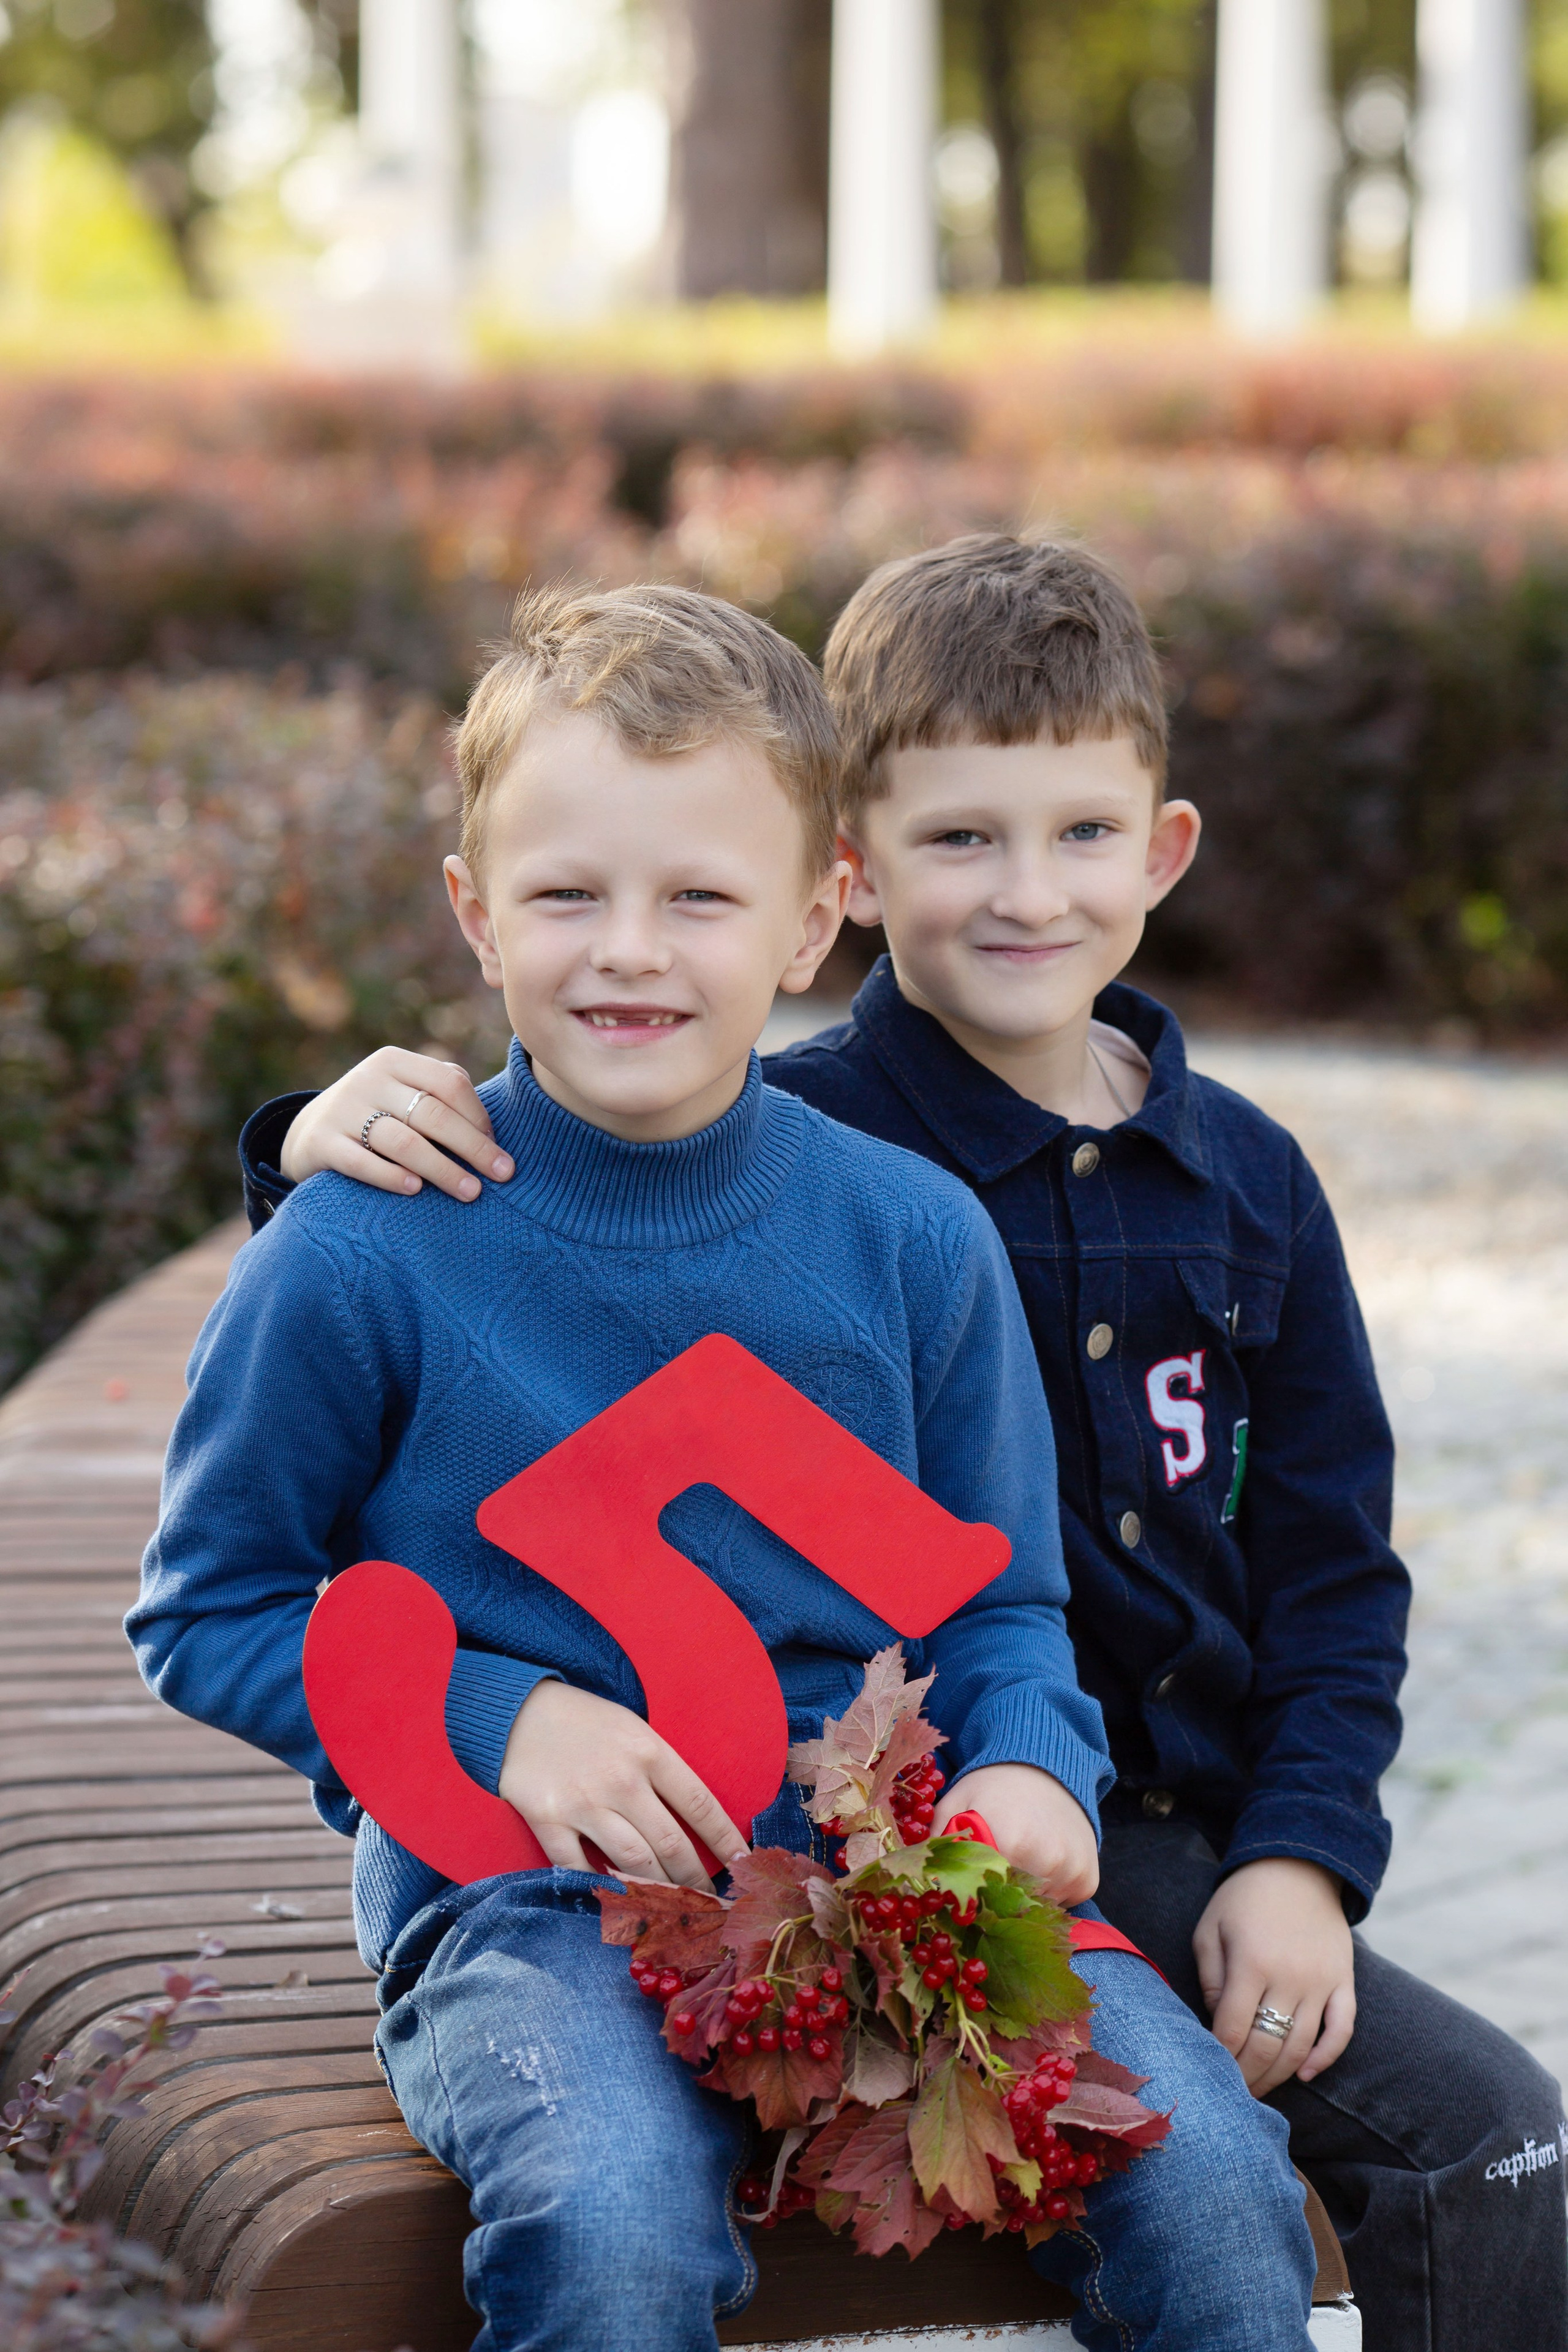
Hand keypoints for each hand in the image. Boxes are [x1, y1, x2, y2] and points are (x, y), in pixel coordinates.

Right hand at [278, 1047, 512, 1201]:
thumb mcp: (403, 1093)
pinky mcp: (321, 1142)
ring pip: (403, 1141)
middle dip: (473, 1147)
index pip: (450, 1082)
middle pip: (433, 1114)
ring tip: (471, 1191)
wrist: (309, 1133)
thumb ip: (441, 1095)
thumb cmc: (377, 1116)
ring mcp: (342, 1109)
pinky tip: (415, 1190)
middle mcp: (368, 1079)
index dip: (479, 1117)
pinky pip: (361, 1162)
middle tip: (502, 1175)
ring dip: (442, 1169)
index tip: (498, 1149)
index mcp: (394, 1062)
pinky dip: (390, 1176)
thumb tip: (491, 1132)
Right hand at [498, 1681, 749, 1890]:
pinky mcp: (547, 1820)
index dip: (726, 1841)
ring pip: (633, 1863)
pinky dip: (600, 1887)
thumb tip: (692, 1822)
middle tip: (710, 1903)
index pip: (700, 1805)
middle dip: (696, 1881)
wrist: (518, 1710)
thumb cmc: (585, 1721)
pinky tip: (618, 1900)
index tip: (743, 1865)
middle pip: (670, 1844)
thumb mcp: (634, 1729)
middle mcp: (621, 1780)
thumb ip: (660, 1771)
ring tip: (676, 1910)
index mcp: (649, 1751)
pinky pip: (579, 1868)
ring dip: (660, 1892)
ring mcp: (583, 1803)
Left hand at [933, 1763, 1098, 1906]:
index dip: (970, 1899)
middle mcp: (1047, 1861)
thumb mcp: (955, 1803)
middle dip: (995, 1903)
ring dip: (1022, 1900)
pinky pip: (1061, 1905)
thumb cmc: (993, 1787)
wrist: (1045, 1766)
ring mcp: (1072, 1872)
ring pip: (1036, 1910)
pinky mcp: (1089, 1880)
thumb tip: (920, 1882)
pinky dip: (1048, 1895)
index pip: (982, 1899)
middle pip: (1010, 1910)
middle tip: (987, 1880)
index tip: (964, 1890)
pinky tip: (1039, 1865)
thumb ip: (936, 1841)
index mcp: (1010, 1842)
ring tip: (1016, 1865)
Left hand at [1194, 1858, 1356, 2094]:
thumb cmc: (1243, 1898)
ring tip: (1258, 2091)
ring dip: (1279, 2075)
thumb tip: (1218, 2023)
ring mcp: (1322, 1982)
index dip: (1219, 2057)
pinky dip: (1325, 2058)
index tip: (1208, 2073)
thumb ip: (1210, 1978)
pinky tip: (1304, 2074)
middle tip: (1232, 2096)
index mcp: (1252, 1962)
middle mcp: (1290, 1976)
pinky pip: (1342, 2030)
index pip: (1233, 2029)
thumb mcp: (1211, 1928)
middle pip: (1267, 2046)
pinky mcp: (1344, 1982)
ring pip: (1302, 2046)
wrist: (1297, 1866)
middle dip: (1247, 2077)